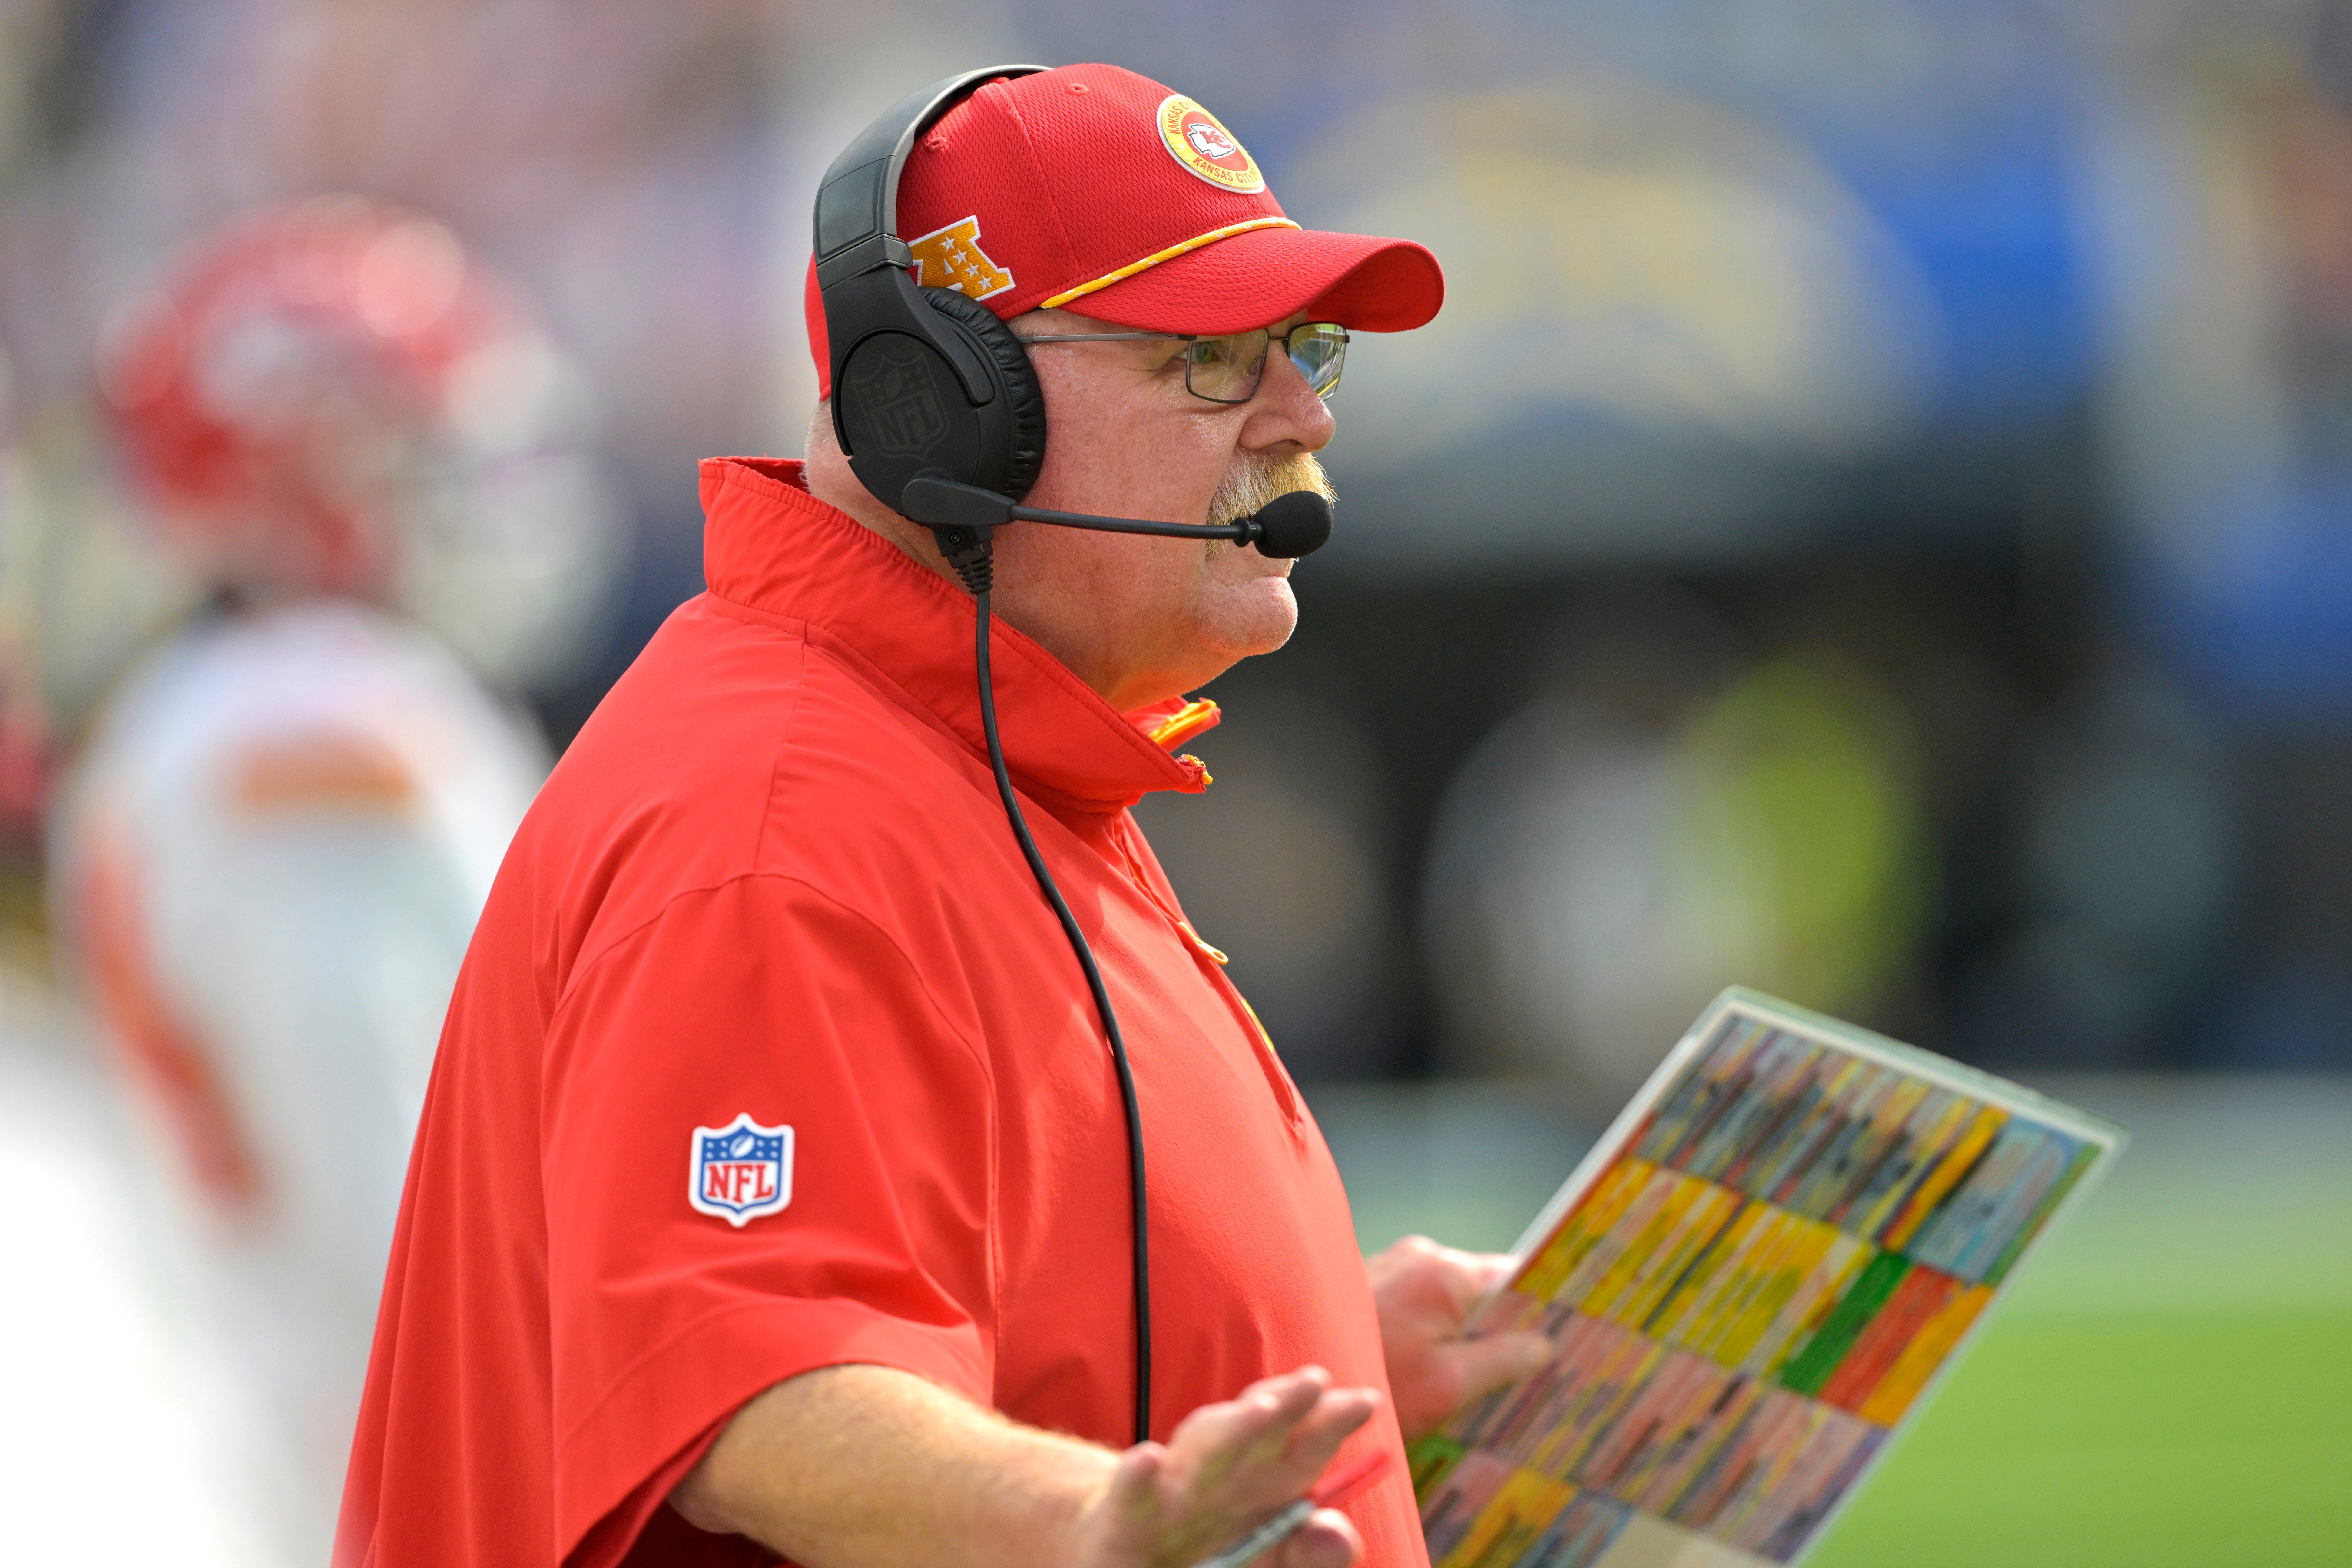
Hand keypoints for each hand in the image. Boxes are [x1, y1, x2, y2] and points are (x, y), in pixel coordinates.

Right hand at [1068, 1366, 1377, 1567]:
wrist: (1131, 1555)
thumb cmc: (1210, 1549)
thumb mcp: (1270, 1556)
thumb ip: (1309, 1550)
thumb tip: (1339, 1533)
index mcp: (1261, 1481)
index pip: (1302, 1445)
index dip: (1331, 1422)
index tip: (1365, 1401)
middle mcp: (1219, 1474)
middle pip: (1258, 1433)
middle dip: (1287, 1405)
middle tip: (1317, 1379)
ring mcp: (1173, 1491)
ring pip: (1203, 1452)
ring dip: (1231, 1428)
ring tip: (1263, 1410)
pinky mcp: (1128, 1517)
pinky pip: (1133, 1493)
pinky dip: (1138, 1476)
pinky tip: (1148, 1458)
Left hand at [1367, 1235, 1553, 1439]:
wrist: (1288, 1377)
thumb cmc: (1371, 1381)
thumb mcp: (1447, 1385)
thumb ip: (1502, 1359)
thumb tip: (1545, 1342)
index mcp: (1446, 1272)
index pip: (1516, 1276)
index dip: (1544, 1303)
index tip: (1568, 1329)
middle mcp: (1420, 1255)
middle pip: (1484, 1288)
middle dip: (1503, 1325)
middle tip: (1524, 1368)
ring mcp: (1391, 1265)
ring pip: (1451, 1298)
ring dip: (1465, 1332)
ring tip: (1475, 1376)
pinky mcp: (1370, 1283)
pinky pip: (1420, 1303)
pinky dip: (1433, 1331)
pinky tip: (1433, 1365)